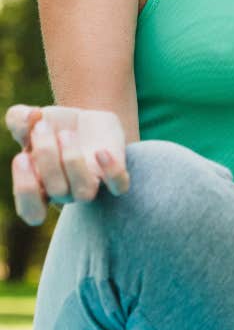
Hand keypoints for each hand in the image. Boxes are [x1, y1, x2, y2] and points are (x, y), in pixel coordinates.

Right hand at [5, 104, 130, 226]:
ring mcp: (91, 185)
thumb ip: (18, 118)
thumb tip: (31, 117)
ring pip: (85, 193)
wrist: (86, 119)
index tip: (23, 157)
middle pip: (57, 190)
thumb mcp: (29, 119)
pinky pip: (119, 186)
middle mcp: (66, 192)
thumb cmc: (52, 126)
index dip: (26, 190)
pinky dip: (112, 171)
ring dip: (73, 161)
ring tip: (67, 134)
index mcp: (40, 188)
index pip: (32, 212)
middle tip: (43, 127)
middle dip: (47, 155)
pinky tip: (101, 151)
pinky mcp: (115, 175)